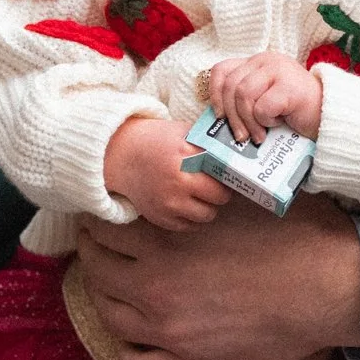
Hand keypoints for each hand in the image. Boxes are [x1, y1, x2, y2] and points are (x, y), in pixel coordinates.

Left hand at [77, 192, 359, 359]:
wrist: (334, 284)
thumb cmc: (295, 228)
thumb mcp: (239, 188)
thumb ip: (195, 180)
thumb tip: (173, 158)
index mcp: (163, 240)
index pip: (102, 228)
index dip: (102, 216)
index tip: (111, 211)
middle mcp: (155, 287)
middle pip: (97, 269)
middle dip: (96, 252)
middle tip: (106, 242)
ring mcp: (170, 331)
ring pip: (109, 315)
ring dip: (105, 295)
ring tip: (117, 281)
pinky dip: (128, 350)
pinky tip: (137, 332)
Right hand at [104, 114, 230, 231]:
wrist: (122, 157)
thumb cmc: (157, 143)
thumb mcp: (181, 133)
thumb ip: (207, 143)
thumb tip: (237, 152)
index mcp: (185, 155)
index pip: (223, 170)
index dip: (230, 172)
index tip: (232, 173)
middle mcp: (178, 180)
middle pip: (220, 195)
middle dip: (222, 191)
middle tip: (217, 186)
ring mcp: (169, 202)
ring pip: (208, 215)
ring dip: (209, 206)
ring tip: (201, 196)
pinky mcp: (161, 218)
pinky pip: (191, 226)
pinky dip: (192, 217)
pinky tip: (186, 204)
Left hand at [208, 52, 322, 145]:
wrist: (328, 115)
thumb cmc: (294, 111)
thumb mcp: (263, 98)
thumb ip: (244, 98)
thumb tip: (218, 118)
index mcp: (256, 62)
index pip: (221, 70)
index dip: (215, 94)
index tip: (219, 116)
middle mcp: (265, 60)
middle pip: (231, 86)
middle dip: (232, 116)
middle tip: (240, 136)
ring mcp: (278, 70)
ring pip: (243, 95)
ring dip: (248, 121)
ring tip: (259, 135)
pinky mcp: (289, 86)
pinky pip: (262, 107)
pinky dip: (266, 121)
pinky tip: (278, 123)